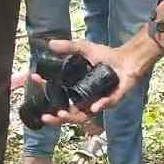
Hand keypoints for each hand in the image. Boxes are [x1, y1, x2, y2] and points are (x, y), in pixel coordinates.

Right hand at [39, 28, 163, 126]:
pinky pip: (104, 106)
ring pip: (83, 116)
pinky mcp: (112, 100)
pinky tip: (93, 107)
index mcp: (76, 90)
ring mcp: (98, 101)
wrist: (127, 58)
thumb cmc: (106, 57)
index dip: (45, 93)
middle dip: (55, 119)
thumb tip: (50, 44)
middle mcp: (85, 99)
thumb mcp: (84, 49)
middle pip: (68, 114)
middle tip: (46, 117)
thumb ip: (69, 47)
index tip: (36, 83)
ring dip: (72, 117)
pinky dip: (99, 106)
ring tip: (62, 114)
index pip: (58, 98)